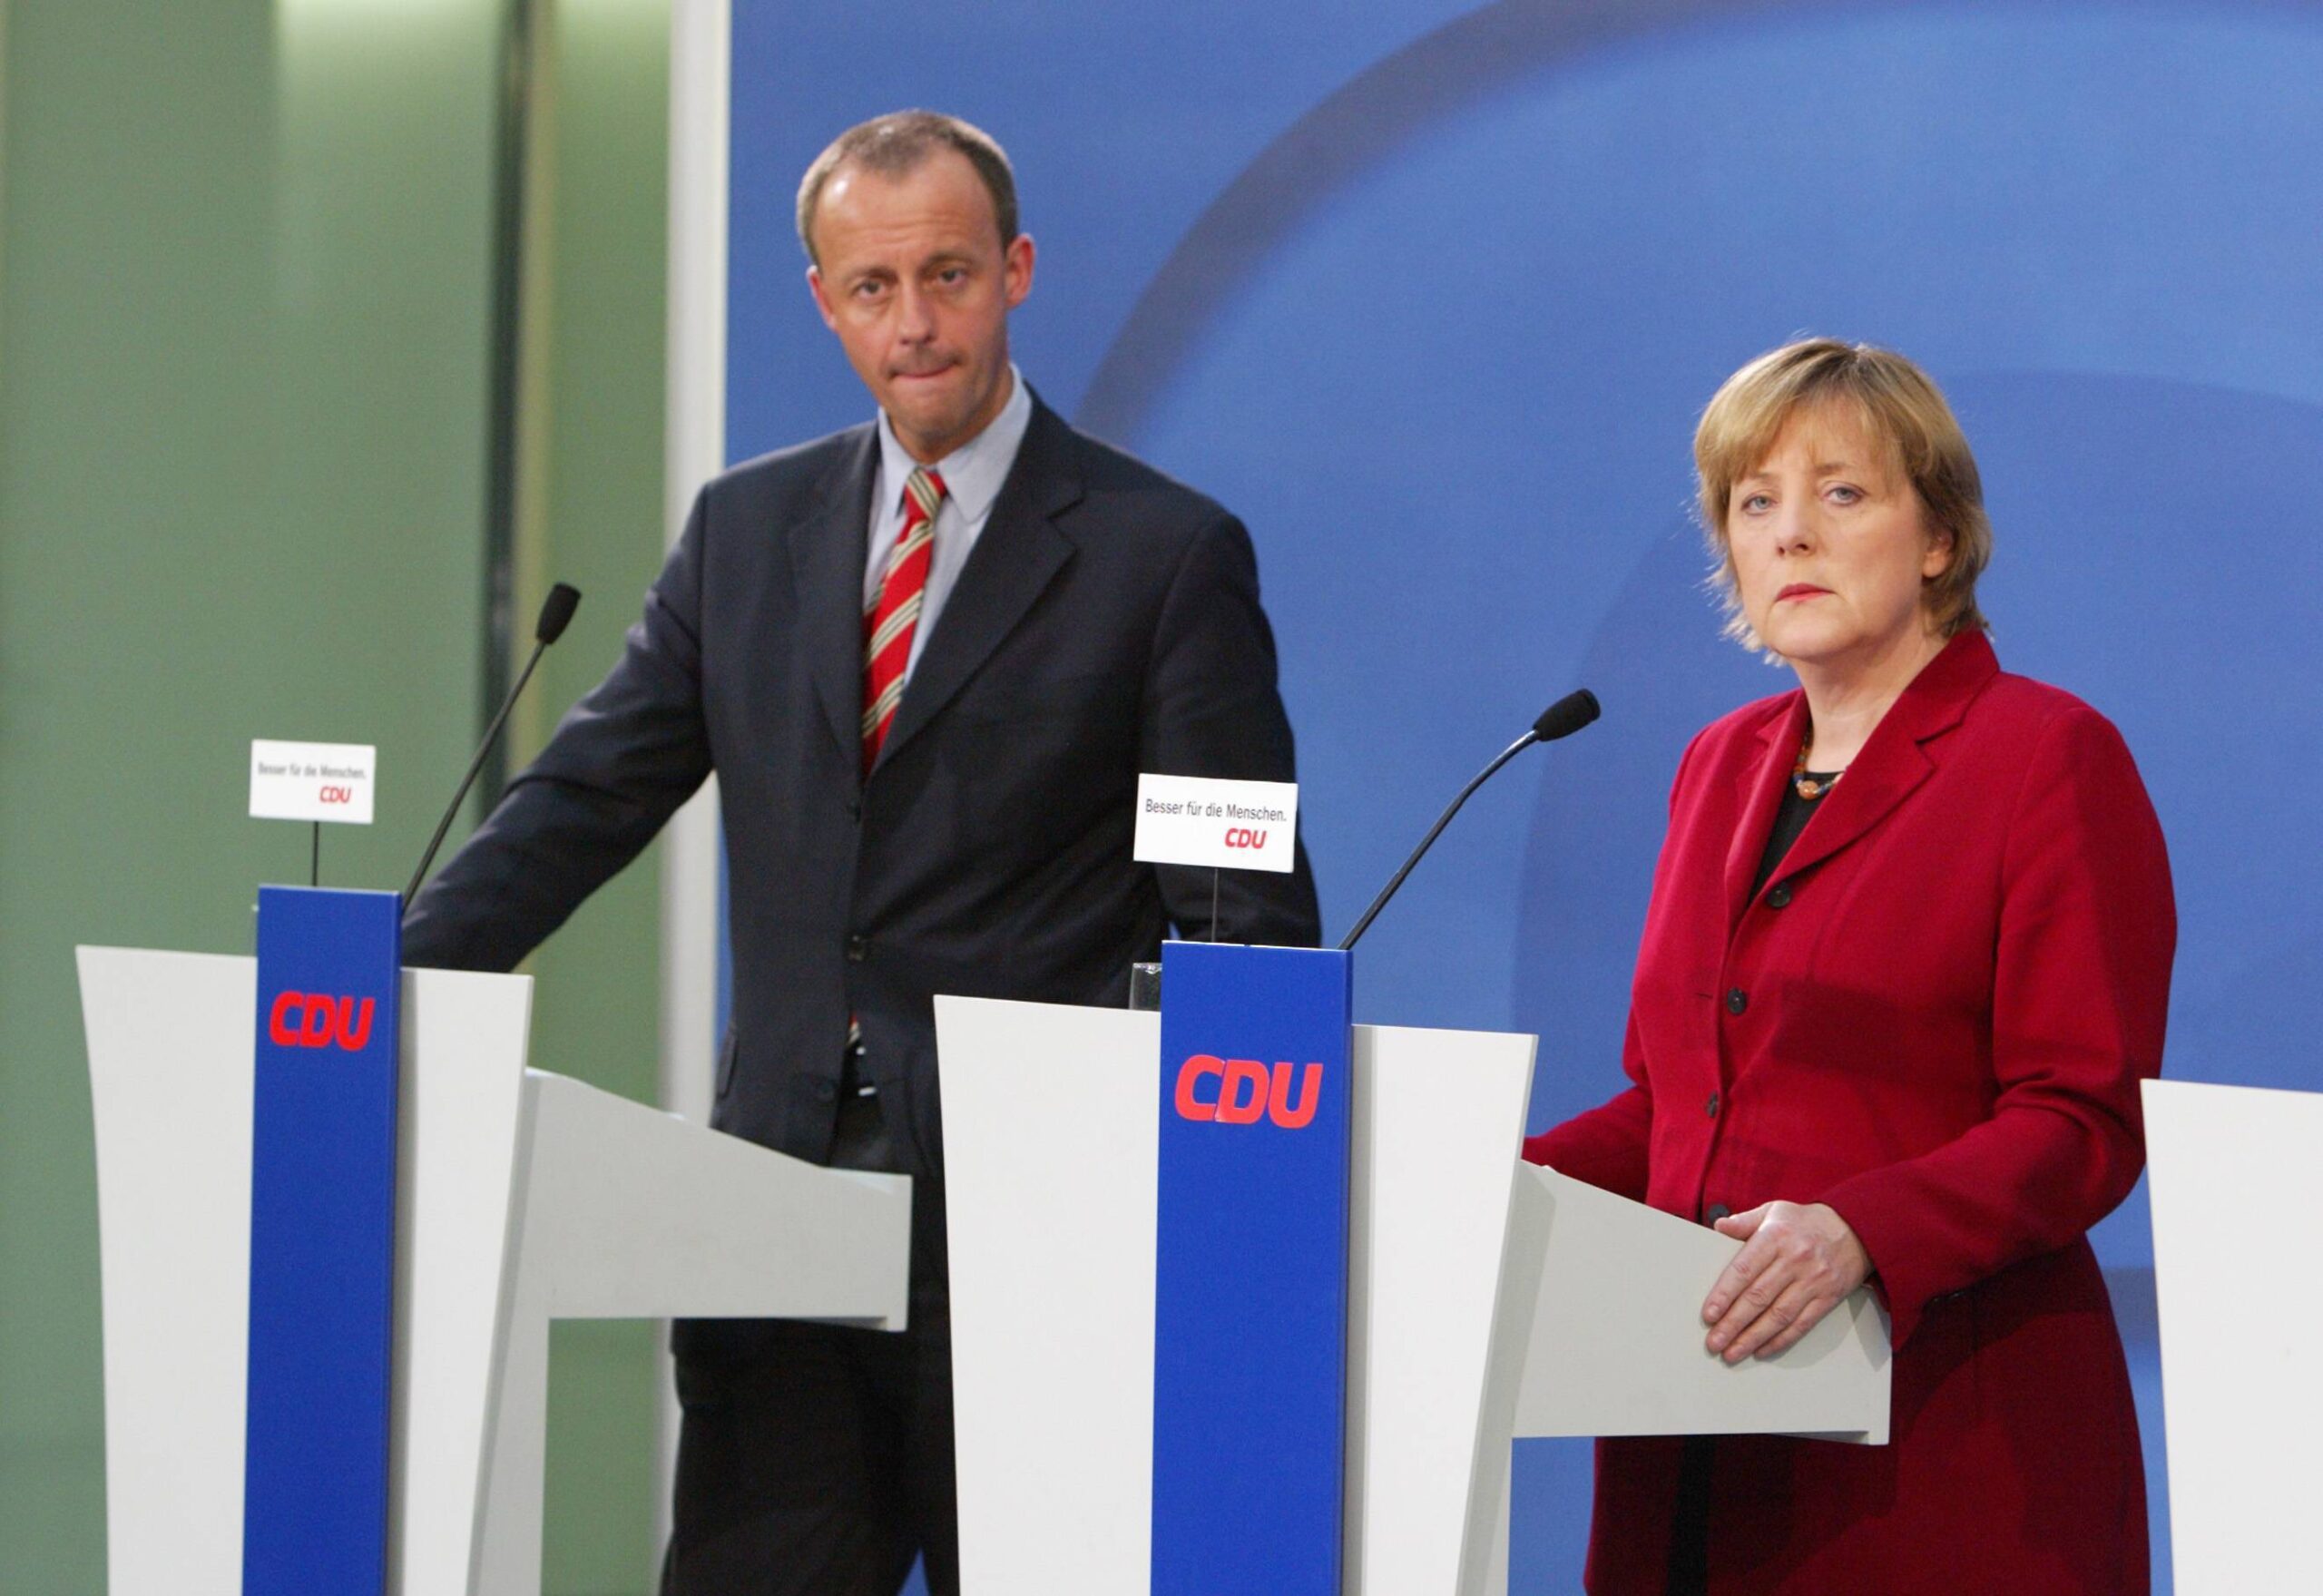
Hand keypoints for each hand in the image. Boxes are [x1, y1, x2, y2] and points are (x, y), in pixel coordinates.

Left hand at [1701, 1201, 1869, 1363]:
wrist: (1857, 1229)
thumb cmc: (1806, 1222)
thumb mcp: (1774, 1210)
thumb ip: (1744, 1221)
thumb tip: (1718, 1227)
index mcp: (1775, 1236)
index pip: (1744, 1270)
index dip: (1724, 1295)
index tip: (1708, 1315)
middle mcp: (1794, 1260)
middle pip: (1758, 1297)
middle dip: (1733, 1324)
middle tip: (1714, 1343)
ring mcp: (1813, 1281)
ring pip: (1778, 1316)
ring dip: (1753, 1338)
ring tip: (1732, 1353)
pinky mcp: (1829, 1297)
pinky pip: (1802, 1324)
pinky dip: (1780, 1340)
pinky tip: (1762, 1350)